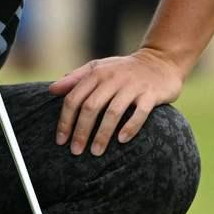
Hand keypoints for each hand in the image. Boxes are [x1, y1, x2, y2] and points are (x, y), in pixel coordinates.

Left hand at [49, 47, 184, 155]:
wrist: (161, 61)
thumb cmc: (124, 69)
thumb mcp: (99, 68)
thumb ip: (76, 79)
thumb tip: (52, 90)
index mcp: (97, 73)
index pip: (74, 98)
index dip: (65, 120)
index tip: (61, 140)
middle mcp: (113, 78)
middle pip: (91, 107)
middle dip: (81, 131)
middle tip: (76, 151)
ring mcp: (133, 86)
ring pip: (113, 112)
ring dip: (102, 134)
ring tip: (96, 152)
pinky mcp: (151, 94)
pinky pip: (140, 113)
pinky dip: (130, 127)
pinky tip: (121, 140)